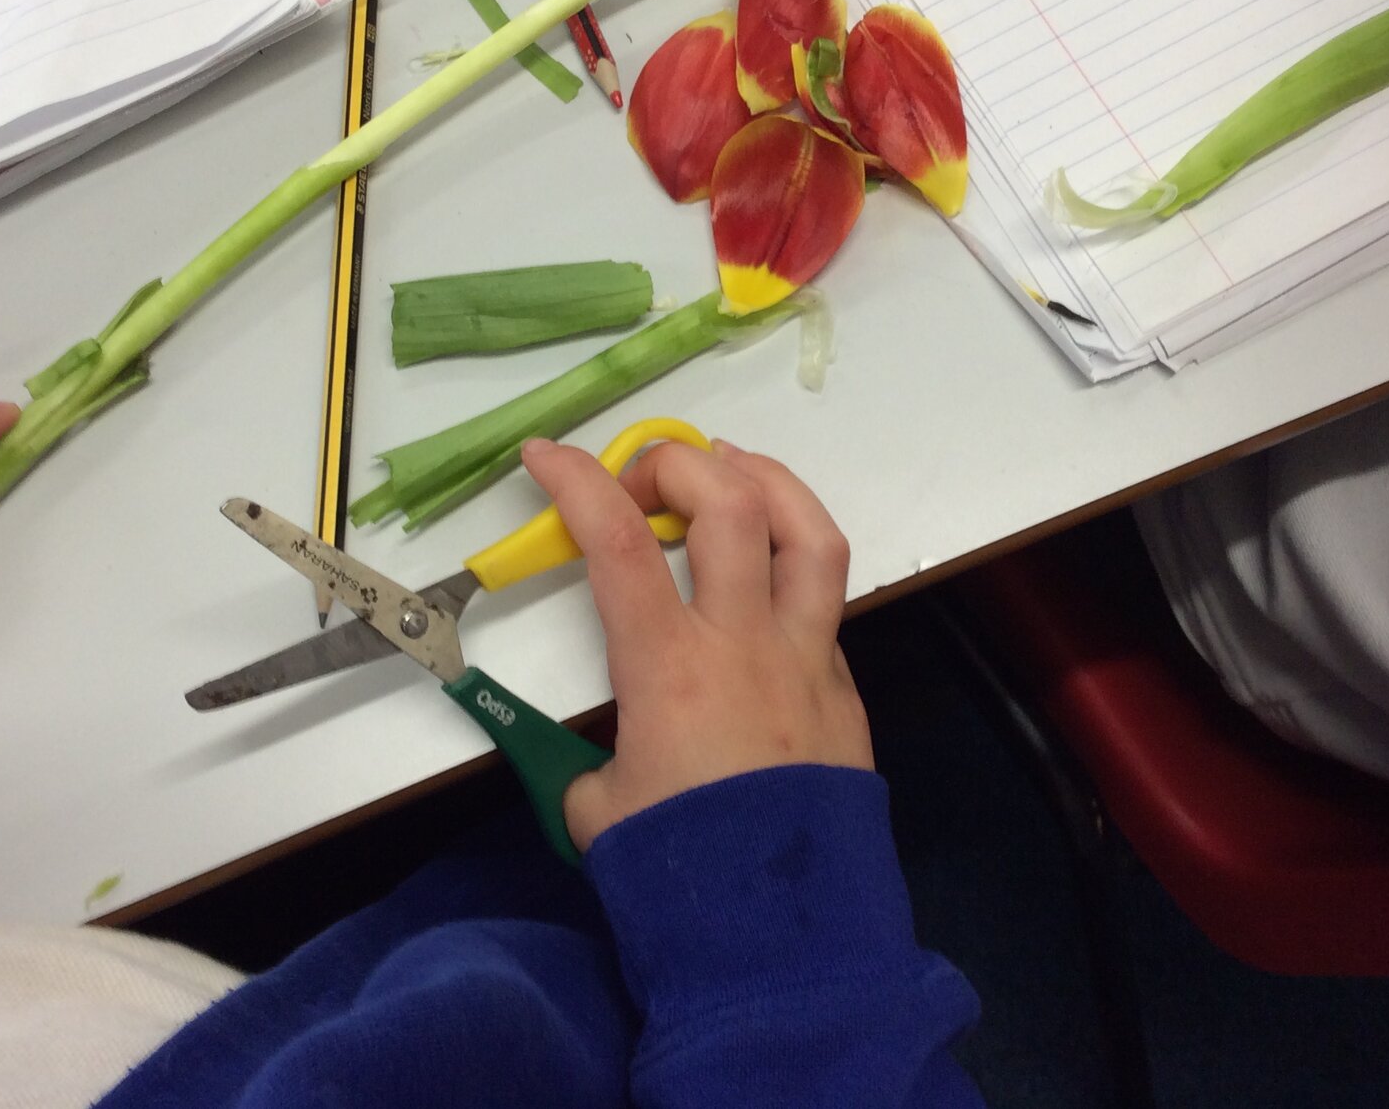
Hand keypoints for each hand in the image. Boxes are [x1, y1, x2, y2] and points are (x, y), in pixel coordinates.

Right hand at [520, 436, 872, 853]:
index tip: (544, 454)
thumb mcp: (598, 811)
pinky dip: (791, 567)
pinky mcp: (844, 688)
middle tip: (642, 481)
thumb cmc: (677, 870)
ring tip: (729, 473)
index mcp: (669, 668)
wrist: (783, 934)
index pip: (617, 541)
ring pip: (809, 532)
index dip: (575, 480)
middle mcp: (744, 643)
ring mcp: (807, 659)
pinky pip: (825, 602)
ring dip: (766, 482)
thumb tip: (607, 758)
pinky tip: (765, 585)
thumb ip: (593, 760)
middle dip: (677, 464)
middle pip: (728, 503)